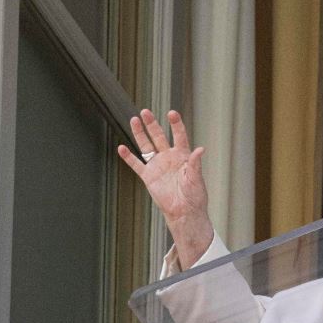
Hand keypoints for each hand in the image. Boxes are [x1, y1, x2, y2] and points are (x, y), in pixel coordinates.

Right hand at [118, 109, 213, 268]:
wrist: (184, 211)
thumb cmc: (195, 195)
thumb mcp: (196, 178)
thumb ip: (196, 164)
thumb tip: (200, 149)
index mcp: (183, 155)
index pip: (179, 136)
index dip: (176, 125)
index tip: (172, 113)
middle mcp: (169, 157)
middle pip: (159, 137)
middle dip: (152, 124)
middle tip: (146, 112)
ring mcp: (158, 165)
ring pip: (146, 146)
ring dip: (140, 134)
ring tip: (134, 120)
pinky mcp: (148, 176)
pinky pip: (137, 165)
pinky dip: (129, 157)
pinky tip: (122, 148)